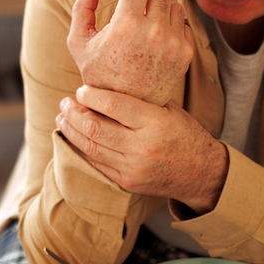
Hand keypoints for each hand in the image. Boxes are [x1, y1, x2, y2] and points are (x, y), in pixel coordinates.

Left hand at [55, 85, 227, 212]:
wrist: (201, 173)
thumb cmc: (184, 133)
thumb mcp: (169, 109)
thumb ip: (140, 99)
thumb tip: (106, 81)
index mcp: (155, 123)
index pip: (113, 105)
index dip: (91, 95)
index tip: (81, 89)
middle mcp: (142, 147)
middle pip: (95, 128)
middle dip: (74, 112)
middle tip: (65, 102)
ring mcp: (133, 168)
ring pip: (91, 147)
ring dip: (71, 131)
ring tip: (62, 117)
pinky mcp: (127, 182)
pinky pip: (96, 163)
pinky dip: (80, 148)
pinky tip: (73, 136)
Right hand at [66, 0, 193, 106]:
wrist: (123, 110)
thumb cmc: (98, 74)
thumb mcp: (79, 42)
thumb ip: (82, 7)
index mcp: (126, 25)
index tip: (126, 1)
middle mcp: (153, 32)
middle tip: (137, 13)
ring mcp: (172, 44)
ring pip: (174, 5)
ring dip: (161, 11)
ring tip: (147, 26)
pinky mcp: (185, 54)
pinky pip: (184, 24)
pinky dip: (173, 28)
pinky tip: (158, 40)